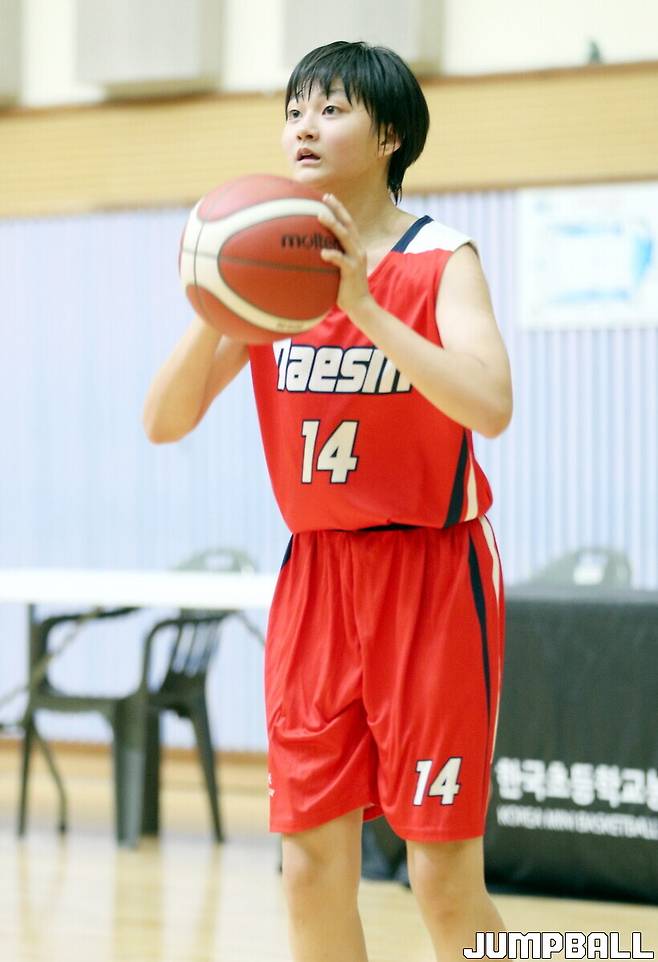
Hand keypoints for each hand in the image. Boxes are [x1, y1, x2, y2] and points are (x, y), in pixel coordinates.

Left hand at [318, 194, 373, 317]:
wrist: (360, 306)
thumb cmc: (345, 289)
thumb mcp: (337, 270)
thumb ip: (329, 259)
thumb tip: (309, 253)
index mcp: (355, 247)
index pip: (348, 224)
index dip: (339, 209)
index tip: (327, 197)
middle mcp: (358, 249)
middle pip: (348, 224)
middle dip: (337, 208)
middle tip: (325, 197)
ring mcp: (356, 259)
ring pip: (345, 237)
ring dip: (333, 225)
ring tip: (320, 216)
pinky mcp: (352, 271)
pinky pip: (341, 260)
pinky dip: (332, 255)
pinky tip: (322, 252)